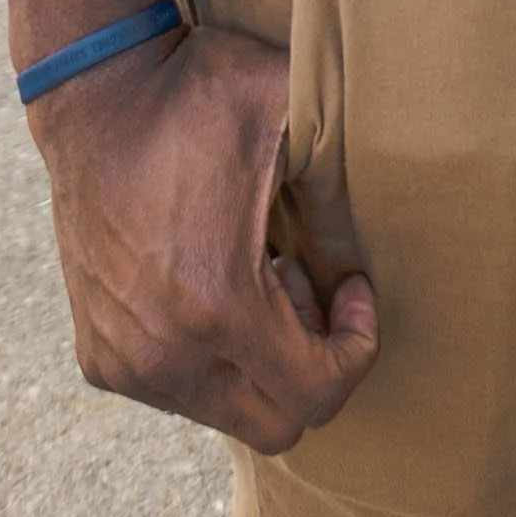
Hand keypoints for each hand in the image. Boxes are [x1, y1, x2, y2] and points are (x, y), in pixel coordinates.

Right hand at [16, 0, 376, 450]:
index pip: (315, 394)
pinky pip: (177, 390)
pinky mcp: (99, 356)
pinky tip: (211, 280)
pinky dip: (209, 355)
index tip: (355, 290)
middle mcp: (164, 354)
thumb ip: (351, 144)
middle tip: (308, 283)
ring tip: (262, 273)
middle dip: (310, 364)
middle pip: (276, 423)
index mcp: (218, 304)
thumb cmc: (196, 93)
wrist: (94, 94)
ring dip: (259, 358)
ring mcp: (126, 362)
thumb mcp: (288, 100)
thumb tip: (422, 151)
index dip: (355, 349)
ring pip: (225, 410)